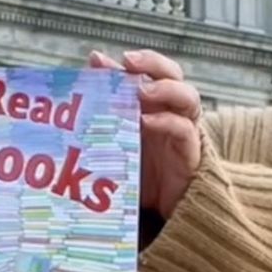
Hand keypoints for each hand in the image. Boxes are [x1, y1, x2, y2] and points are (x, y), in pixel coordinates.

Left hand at [89, 46, 201, 218]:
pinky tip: (146, 122)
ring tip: (141, 91)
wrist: (162, 212)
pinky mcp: (190, 154)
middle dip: (152, 64)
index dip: (130, 61)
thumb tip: (81, 87)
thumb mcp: (118, 141)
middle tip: (127, 63)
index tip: (99, 59)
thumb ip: (106, 114)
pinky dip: (166, 122)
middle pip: (174, 75)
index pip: (150, 71)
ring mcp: (183, 131)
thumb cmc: (138, 173)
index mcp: (155, 105)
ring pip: (188, 98)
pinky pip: (184, 130)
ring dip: (165, 88)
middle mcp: (172, 112)